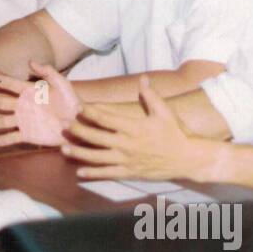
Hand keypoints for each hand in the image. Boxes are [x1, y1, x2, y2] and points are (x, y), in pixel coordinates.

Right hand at [0, 61, 81, 146]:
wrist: (79, 123)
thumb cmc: (72, 101)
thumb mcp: (62, 84)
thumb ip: (48, 72)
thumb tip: (31, 62)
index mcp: (29, 91)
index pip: (11, 85)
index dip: (0, 82)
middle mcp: (22, 106)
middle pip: (2, 104)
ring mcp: (23, 121)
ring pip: (5, 122)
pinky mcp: (28, 135)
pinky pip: (14, 138)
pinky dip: (4, 140)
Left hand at [61, 76, 208, 179]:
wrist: (188, 158)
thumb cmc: (176, 133)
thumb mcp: (165, 111)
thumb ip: (151, 95)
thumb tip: (143, 78)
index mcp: (133, 127)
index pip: (106, 118)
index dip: (90, 112)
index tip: (79, 108)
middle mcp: (127, 144)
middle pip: (96, 137)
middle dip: (78, 131)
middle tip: (64, 125)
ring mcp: (127, 160)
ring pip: (97, 157)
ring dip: (79, 153)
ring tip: (63, 149)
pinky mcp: (130, 172)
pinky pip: (107, 174)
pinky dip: (93, 173)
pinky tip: (79, 172)